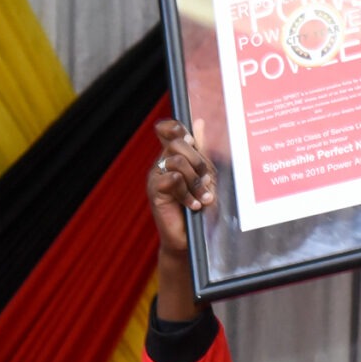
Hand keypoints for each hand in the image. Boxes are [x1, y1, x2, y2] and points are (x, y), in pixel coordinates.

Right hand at [148, 119, 215, 257]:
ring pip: (176, 161)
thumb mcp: (205, 176)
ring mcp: (156, 177)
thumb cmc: (199, 208)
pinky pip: (173, 180)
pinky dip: (187, 194)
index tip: (191, 142)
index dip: (177, 128)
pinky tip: (192, 206)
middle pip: (177, 143)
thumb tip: (198, 122)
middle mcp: (162, 164)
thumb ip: (201, 151)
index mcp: (173, 157)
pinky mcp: (155, 192)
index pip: (168, 130)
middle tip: (206, 180)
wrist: (189, 239)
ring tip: (201, 198)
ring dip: (194, 180)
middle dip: (197, 161)